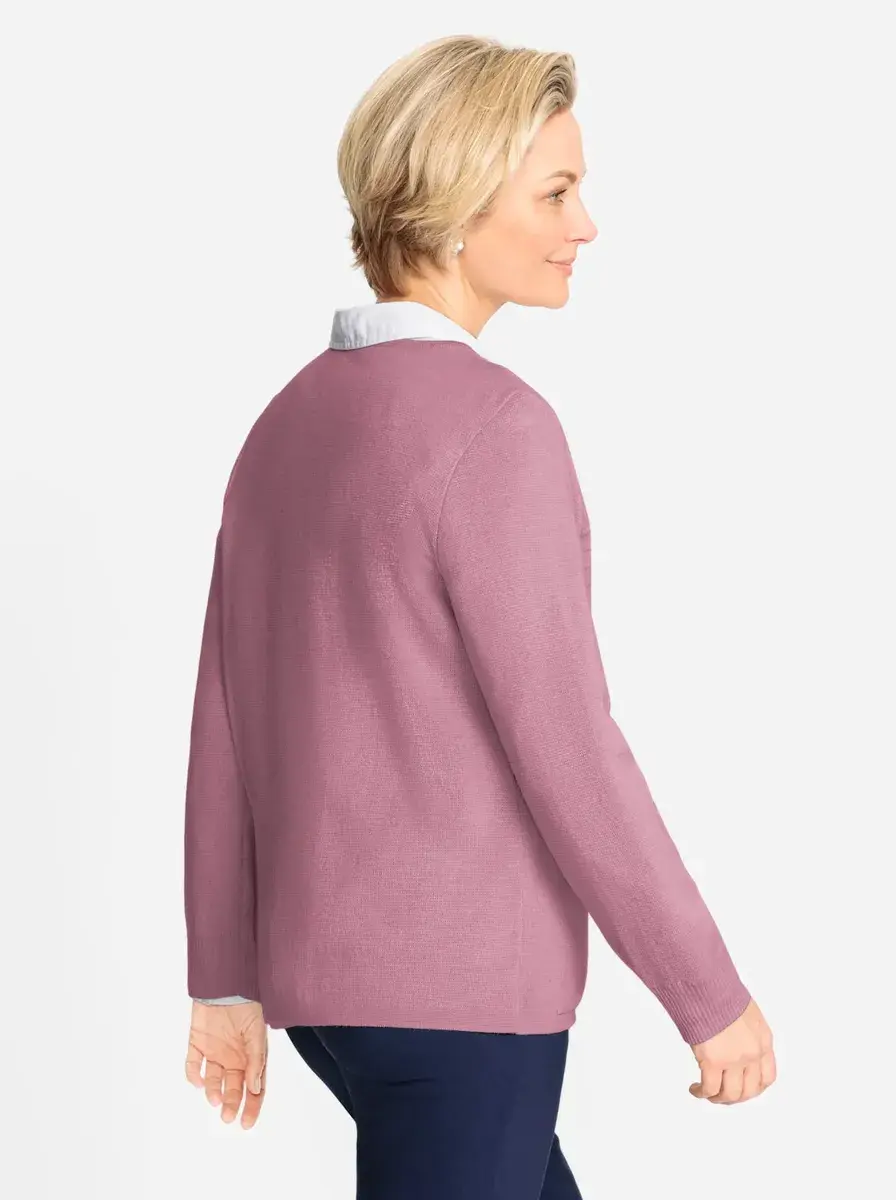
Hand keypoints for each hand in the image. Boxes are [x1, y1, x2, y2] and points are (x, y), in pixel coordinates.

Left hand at [184, 999, 267, 1127]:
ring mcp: (215, 1050)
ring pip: (212, 1079)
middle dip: (232, 1103)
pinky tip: (197, 1080)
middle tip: (228, 1117)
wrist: (226, 983)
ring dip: (213, 1091)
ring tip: (214, 1098)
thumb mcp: (257, 1034)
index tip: (246, 1123)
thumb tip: (255, 1088)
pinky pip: (193, 1063)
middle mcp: (233, 1057)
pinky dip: (193, 1074)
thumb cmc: (248, 1005)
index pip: (254, 1087)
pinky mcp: (197, 1042)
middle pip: (233, 1087)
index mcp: (250, 1056)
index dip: (252, 1106)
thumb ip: (256, 1061)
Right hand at [688, 998, 775, 1103]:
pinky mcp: (713, 1061)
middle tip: (722, 1096)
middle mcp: (752, 1053)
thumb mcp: (745, 1011)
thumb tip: (733, 1042)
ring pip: (731, 1094)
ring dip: (719, 1098)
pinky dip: (701, 1093)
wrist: (706, 984)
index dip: (755, 1088)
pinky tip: (695, 1089)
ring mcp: (734, 1059)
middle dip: (735, 1098)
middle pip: (749, 1091)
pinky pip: (710, 1088)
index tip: (744, 1090)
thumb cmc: (719, 990)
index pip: (767, 1076)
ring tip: (707, 1094)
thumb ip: (745, 1032)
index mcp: (763, 1039)